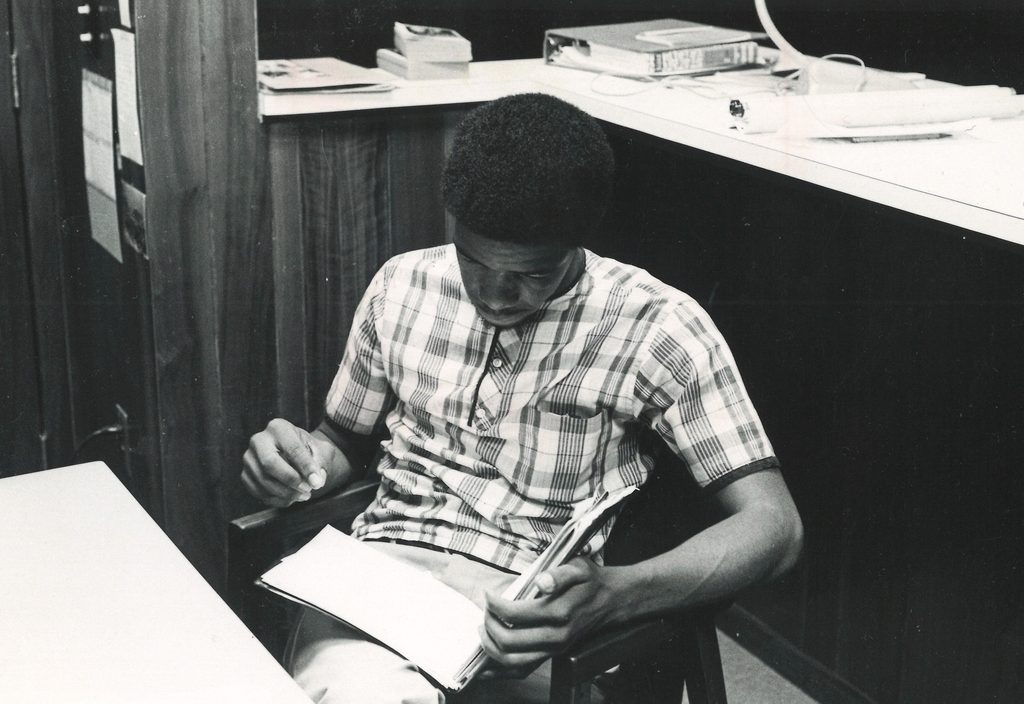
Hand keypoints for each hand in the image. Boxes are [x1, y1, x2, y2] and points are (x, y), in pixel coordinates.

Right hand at [241, 418, 332, 506]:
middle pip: (269, 464)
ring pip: (263, 481)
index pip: (292, 448)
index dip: (306, 467)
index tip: (317, 482)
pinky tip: (292, 497)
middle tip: (308, 489)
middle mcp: (258, 440)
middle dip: (291, 480)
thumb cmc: (309, 451)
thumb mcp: (320, 451)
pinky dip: (278, 499)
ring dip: (286, 493)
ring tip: (304, 494)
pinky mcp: (245, 475)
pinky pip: (259, 493)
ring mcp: (249, 459)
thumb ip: (320, 464)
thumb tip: (316, 481)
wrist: (296, 455)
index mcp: (278, 428)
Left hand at [478, 557, 622, 677]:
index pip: (515, 615)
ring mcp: (554, 649)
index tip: (488, 594)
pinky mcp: (552, 655)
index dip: (495, 605)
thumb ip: (559, 574)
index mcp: (559, 612)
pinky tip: (487, 661)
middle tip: (485, 610)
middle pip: (509, 641)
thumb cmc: (590, 581)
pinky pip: (521, 670)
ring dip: (491, 647)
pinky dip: (500, 670)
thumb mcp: (578, 567)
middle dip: (489, 625)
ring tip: (484, 630)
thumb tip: (543, 581)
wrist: (610, 601)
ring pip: (512, 661)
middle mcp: (556, 636)